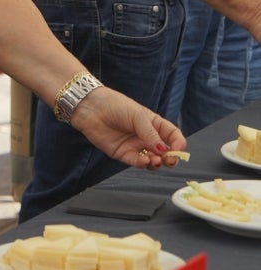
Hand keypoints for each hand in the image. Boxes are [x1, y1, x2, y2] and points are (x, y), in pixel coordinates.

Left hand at [70, 87, 187, 169]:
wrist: (91, 107)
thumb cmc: (115, 106)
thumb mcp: (138, 116)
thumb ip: (150, 133)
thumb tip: (164, 150)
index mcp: (154, 125)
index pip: (173, 137)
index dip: (178, 144)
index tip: (179, 149)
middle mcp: (147, 137)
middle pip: (165, 152)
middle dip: (170, 158)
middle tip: (170, 160)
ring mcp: (135, 146)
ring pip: (152, 160)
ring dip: (156, 163)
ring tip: (155, 160)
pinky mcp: (123, 153)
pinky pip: (136, 162)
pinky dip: (142, 164)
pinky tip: (144, 161)